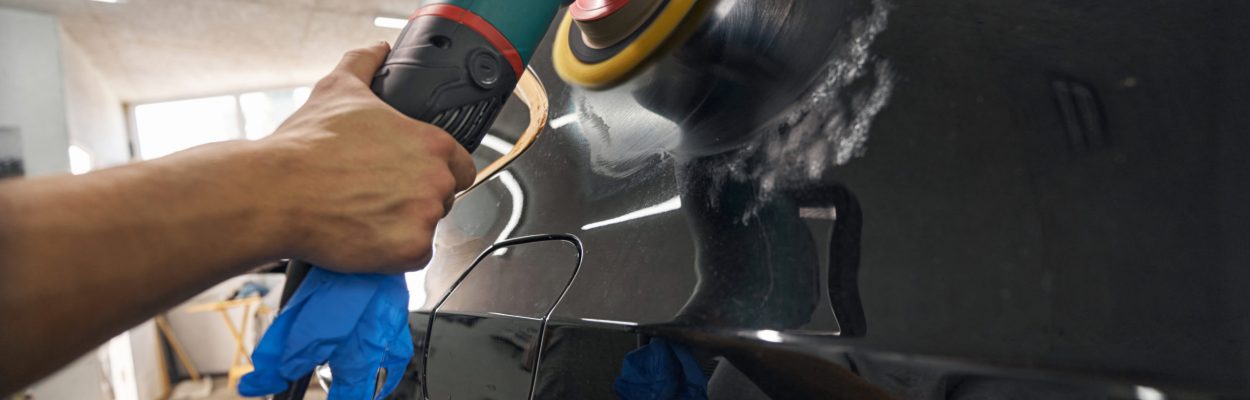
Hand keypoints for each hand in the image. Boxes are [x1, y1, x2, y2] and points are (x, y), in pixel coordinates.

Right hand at [258, 42, 475, 273]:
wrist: (276, 192)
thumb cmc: (306, 145)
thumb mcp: (339, 89)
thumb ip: (365, 63)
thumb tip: (376, 50)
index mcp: (432, 143)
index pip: (460, 165)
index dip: (436, 171)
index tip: (409, 176)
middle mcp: (436, 179)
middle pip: (443, 197)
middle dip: (415, 198)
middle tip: (376, 195)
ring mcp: (425, 217)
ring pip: (428, 227)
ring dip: (404, 226)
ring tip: (365, 214)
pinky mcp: (409, 250)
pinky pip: (415, 257)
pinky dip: (395, 254)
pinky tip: (367, 237)